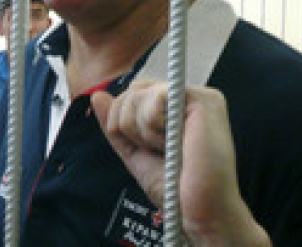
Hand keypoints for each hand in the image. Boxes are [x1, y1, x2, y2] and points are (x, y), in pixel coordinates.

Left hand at [91, 81, 269, 245]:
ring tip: (169, 149)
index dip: (124, 121)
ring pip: (139, 94)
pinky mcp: (204, 100)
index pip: (134, 93)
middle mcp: (187, 97)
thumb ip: (115, 124)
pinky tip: (175, 143)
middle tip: (159, 151)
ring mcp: (197, 96)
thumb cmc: (173, 187)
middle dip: (130, 126)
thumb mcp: (134, 152)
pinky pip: (155, 98)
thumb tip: (97, 96)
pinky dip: (154, 128)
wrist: (197, 211)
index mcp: (174, 107)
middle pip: (133, 90)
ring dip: (143, 132)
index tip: (147, 148)